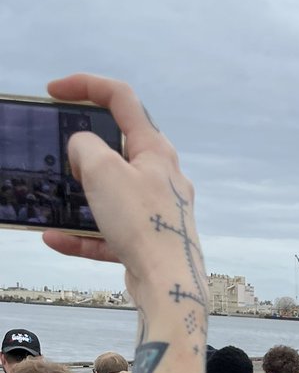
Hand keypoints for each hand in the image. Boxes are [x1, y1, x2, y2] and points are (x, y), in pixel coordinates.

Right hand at [41, 74, 201, 305]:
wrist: (170, 286)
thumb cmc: (143, 223)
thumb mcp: (103, 170)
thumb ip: (85, 147)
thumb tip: (83, 151)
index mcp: (156, 150)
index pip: (122, 100)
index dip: (86, 86)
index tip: (54, 91)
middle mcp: (161, 178)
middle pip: (119, 149)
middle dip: (85, 149)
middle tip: (61, 156)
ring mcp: (157, 212)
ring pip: (112, 195)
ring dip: (80, 197)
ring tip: (55, 199)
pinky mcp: (148, 243)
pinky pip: (109, 233)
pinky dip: (83, 235)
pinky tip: (55, 238)